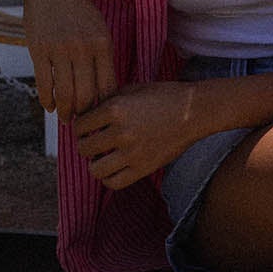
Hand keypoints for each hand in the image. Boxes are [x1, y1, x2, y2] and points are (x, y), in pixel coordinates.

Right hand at [16, 0, 115, 119]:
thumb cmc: (76, 10)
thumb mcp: (97, 28)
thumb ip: (102, 57)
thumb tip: (104, 93)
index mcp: (102, 44)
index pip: (107, 87)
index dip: (103, 107)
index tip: (100, 116)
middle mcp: (83, 48)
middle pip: (86, 95)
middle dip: (84, 115)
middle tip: (81, 123)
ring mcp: (60, 49)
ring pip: (64, 94)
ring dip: (65, 112)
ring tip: (65, 118)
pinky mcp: (39, 50)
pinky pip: (44, 84)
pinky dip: (47, 100)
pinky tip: (49, 106)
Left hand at [73, 83, 205, 190]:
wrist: (193, 111)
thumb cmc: (162, 97)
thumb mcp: (131, 89)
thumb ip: (107, 100)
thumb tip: (86, 114)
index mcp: (115, 109)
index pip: (79, 126)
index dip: (81, 127)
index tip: (89, 128)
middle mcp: (120, 132)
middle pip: (83, 148)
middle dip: (86, 144)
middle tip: (95, 142)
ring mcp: (132, 152)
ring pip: (95, 169)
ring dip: (95, 163)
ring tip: (103, 157)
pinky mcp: (144, 168)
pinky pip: (113, 182)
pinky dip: (108, 178)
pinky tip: (113, 168)